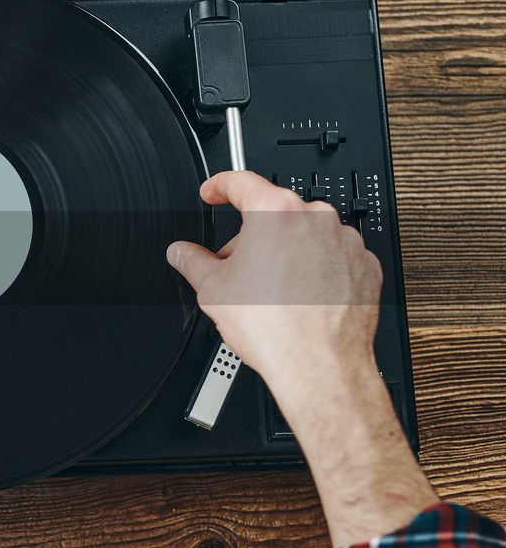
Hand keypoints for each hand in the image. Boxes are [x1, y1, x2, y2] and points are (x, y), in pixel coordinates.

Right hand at [167, 170, 383, 407]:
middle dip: (252, 236)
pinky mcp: (364, 264)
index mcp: (275, 213)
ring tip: (270, 290)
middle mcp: (315, 218)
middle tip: (237, 266)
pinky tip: (298, 295)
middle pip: (273, 213)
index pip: (241, 182)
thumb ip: (193, 261)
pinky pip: (332, 255)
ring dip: (285, 252)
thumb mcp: (213, 290)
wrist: (319, 365)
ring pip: (304, 234)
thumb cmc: (275, 328)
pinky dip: (315, 268)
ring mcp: (344, 241)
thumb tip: (182, 253)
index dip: (219, 186)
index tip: (214, 192)